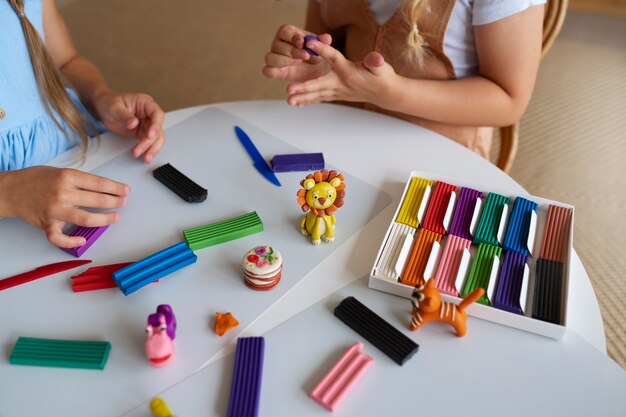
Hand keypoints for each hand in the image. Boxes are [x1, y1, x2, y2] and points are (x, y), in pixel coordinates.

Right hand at [0, 166, 128, 247]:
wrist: (11, 190)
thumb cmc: (38, 179)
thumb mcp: (61, 172)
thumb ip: (81, 181)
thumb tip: (106, 189)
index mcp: (68, 176)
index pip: (99, 183)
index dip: (116, 188)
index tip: (126, 190)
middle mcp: (62, 193)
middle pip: (97, 200)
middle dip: (115, 202)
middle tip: (123, 202)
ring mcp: (54, 210)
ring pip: (86, 219)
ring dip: (105, 219)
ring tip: (115, 217)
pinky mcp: (47, 224)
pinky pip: (60, 238)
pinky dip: (72, 241)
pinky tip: (82, 240)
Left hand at [94, 91, 165, 162]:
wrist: (101, 108)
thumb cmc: (108, 102)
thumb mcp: (114, 107)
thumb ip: (124, 116)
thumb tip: (134, 123)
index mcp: (145, 103)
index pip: (157, 114)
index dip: (156, 125)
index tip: (150, 135)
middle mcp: (148, 114)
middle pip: (158, 129)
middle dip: (152, 141)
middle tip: (142, 150)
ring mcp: (146, 124)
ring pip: (156, 138)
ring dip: (151, 148)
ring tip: (145, 157)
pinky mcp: (141, 133)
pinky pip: (148, 142)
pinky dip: (147, 150)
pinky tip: (144, 155)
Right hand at [262, 24, 332, 82]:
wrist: (316, 71)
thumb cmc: (317, 55)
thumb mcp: (322, 48)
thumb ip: (323, 43)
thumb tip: (327, 38)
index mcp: (287, 33)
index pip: (285, 32)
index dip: (293, 37)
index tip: (303, 43)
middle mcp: (277, 44)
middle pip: (277, 45)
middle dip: (292, 51)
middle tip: (306, 55)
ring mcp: (273, 58)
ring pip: (270, 57)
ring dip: (284, 60)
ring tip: (299, 63)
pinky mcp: (273, 71)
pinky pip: (267, 71)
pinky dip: (274, 72)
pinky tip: (287, 72)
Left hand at [286, 39, 397, 107]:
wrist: (385, 93)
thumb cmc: (382, 77)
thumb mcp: (381, 67)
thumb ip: (375, 62)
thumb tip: (376, 59)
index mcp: (349, 71)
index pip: (333, 59)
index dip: (322, 50)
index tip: (310, 43)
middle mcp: (341, 83)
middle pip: (319, 84)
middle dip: (304, 87)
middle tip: (289, 89)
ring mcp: (338, 92)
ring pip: (317, 95)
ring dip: (302, 97)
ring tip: (288, 100)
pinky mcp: (337, 95)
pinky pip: (320, 99)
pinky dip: (308, 101)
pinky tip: (297, 104)